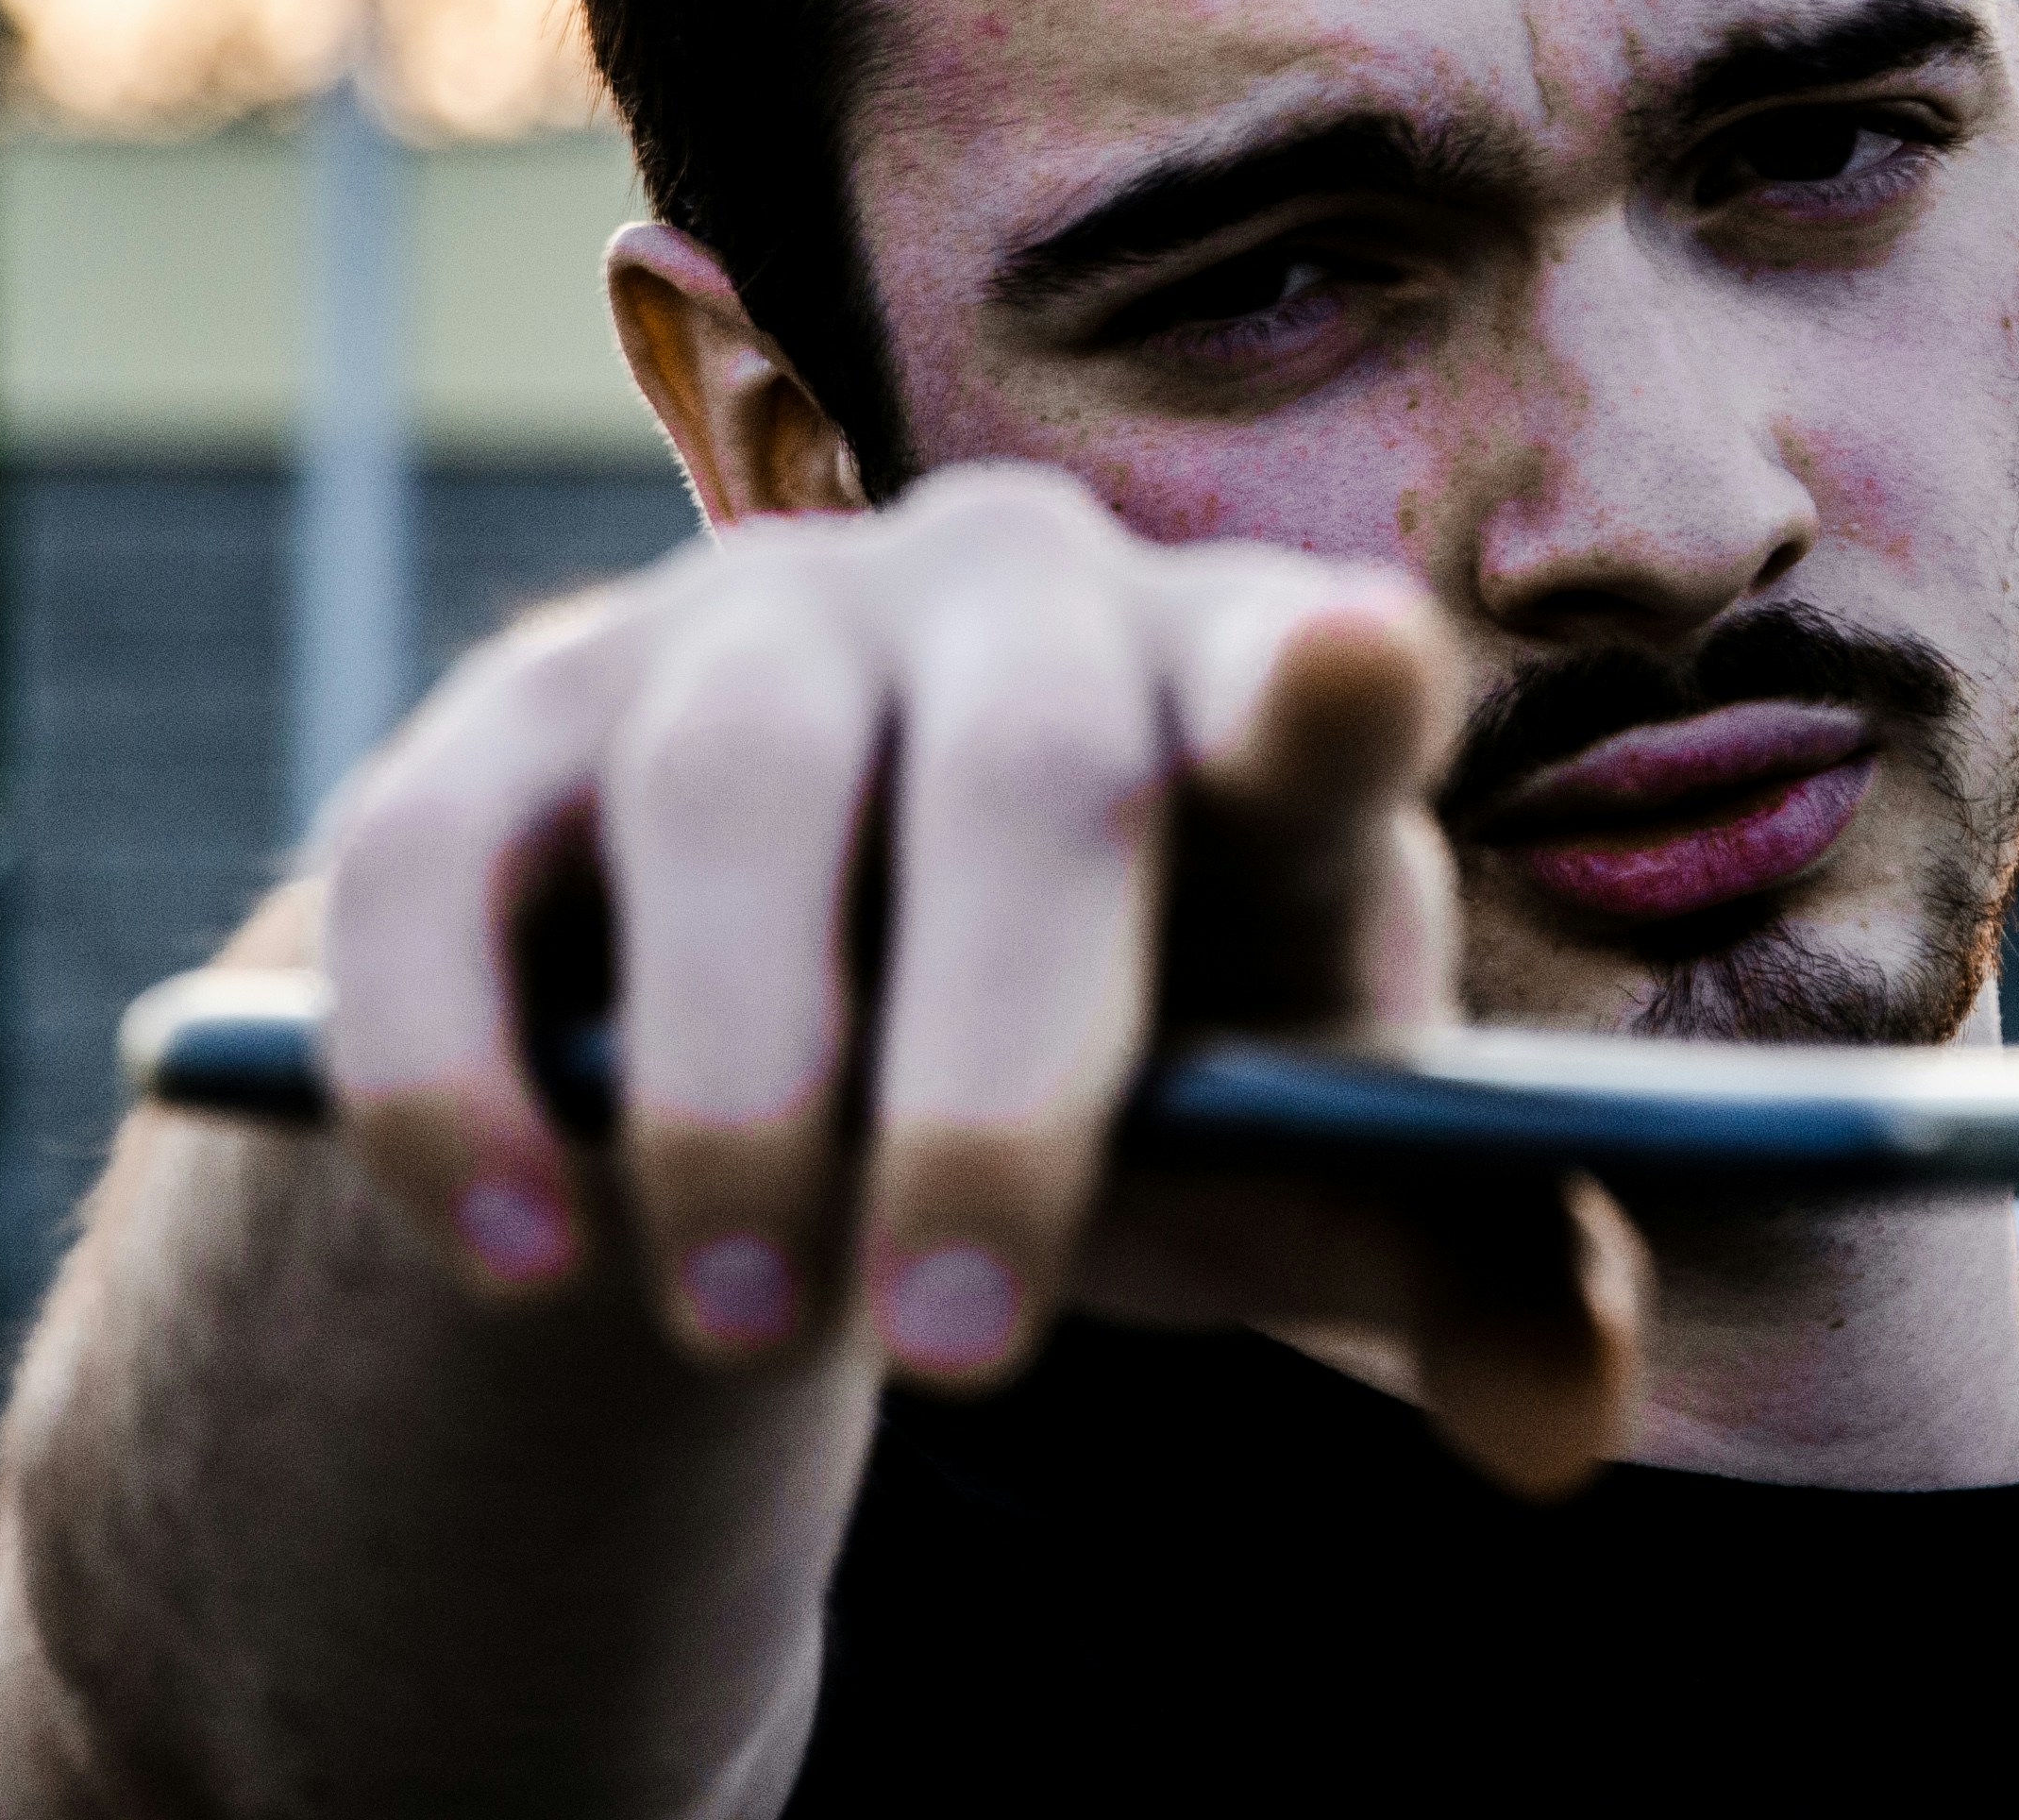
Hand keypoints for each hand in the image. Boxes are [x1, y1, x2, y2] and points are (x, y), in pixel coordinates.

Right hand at [308, 463, 1643, 1491]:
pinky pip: (453, 870)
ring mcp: (743, 625)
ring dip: (739, 1089)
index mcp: (1240, 693)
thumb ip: (1452, 1270)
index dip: (1331, 677)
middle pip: (1022, 769)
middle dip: (994, 1077)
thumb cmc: (1115, 1067)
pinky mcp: (511, 716)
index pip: (1312, 668)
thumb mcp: (1281, 1169)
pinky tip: (524, 1261)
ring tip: (760, 1331)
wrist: (802, 1022)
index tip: (1358, 681)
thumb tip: (1565, 1420)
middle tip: (964, 1346)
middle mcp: (1008, 598)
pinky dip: (469, 1081)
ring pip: (735, 789)